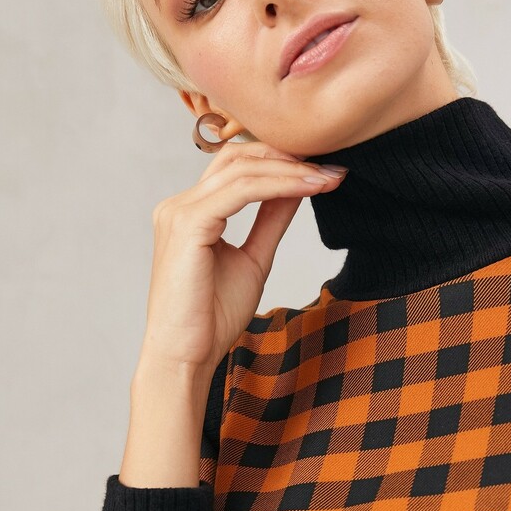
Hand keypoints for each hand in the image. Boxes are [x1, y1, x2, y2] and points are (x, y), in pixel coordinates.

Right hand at [136, 140, 346, 375]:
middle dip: (287, 155)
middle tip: (330, 166)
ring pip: (242, 170)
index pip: (236, 166)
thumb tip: (296, 189)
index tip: (325, 172)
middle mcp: (179, 205)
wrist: (186, 355)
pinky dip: (278, 186)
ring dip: (290, 170)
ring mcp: (179, 212)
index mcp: (190, 212)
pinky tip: (308, 189)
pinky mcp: (188, 225)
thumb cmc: (212, 317)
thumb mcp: (254, 259)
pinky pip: (241, 192)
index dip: (280, 161)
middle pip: (237, 157)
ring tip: (326, 178)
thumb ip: (270, 221)